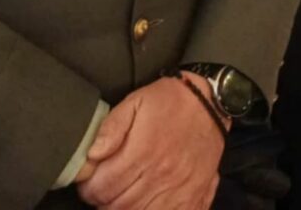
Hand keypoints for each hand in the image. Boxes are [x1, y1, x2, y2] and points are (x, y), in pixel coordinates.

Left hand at [77, 76, 223, 209]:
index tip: (89, 182)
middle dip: (103, 201)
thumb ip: (111, 127)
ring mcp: (178, 191)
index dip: (89, 188)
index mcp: (143, 152)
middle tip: (103, 190)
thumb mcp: (136, 102)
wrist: (212, 103)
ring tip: (121, 197)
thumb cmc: (171, 102)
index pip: (102, 187)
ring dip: (124, 209)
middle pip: (118, 207)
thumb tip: (93, 154)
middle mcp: (160, 176)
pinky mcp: (193, 198)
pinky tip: (145, 203)